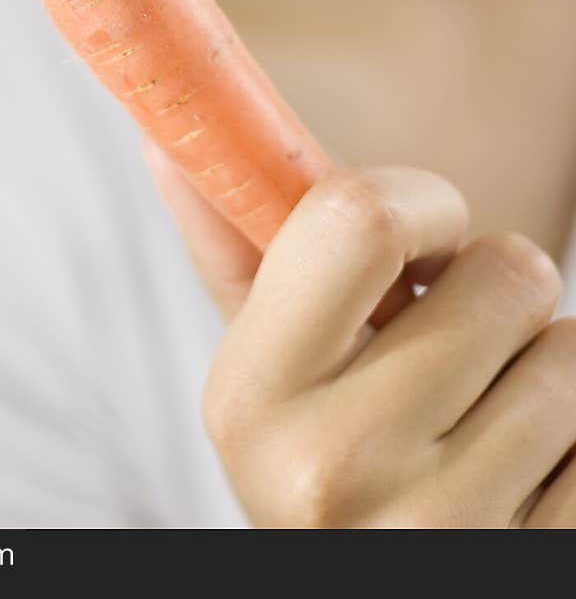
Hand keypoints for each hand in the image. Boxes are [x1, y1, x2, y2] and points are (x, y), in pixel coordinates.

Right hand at [143, 146, 575, 527]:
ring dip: (544, 368)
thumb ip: (229, 248)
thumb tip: (165, 143)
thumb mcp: (264, 370)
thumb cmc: (325, 463)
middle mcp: (336, 471)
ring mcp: (444, 531)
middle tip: (455, 349)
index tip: (426, 240)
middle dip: (496, 292)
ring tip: (485, 420)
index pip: (363, 217)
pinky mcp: (536, 565)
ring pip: (569, 353)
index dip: (423, 203)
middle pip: (503, 273)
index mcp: (252, 398)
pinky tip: (526, 479)